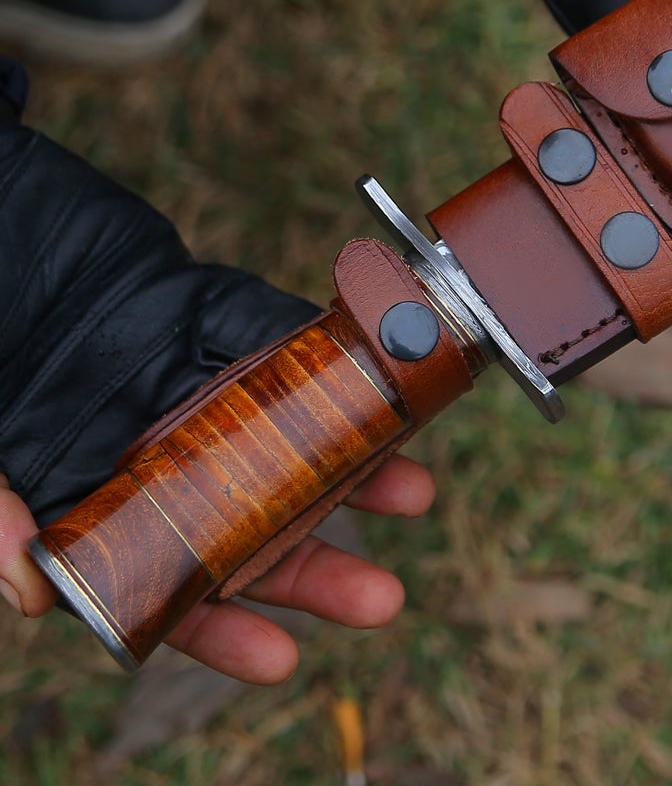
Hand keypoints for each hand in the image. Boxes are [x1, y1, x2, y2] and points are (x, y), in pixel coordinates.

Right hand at [0, 112, 419, 681]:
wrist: (10, 233)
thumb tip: (32, 598)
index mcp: (108, 507)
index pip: (169, 591)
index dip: (224, 630)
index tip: (283, 658)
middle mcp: (170, 464)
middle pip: (254, 535)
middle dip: (318, 569)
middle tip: (380, 599)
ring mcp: (210, 398)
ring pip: (294, 453)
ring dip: (357, 478)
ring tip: (413, 495)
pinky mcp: (239, 334)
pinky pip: (299, 362)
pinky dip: (345, 381)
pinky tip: (389, 403)